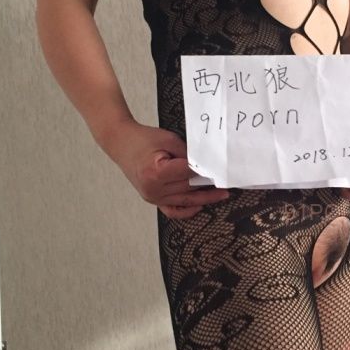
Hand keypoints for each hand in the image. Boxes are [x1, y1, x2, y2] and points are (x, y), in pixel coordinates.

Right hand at [101, 119, 230, 219]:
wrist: (121, 143)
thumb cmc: (144, 139)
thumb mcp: (169, 140)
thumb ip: (188, 154)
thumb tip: (207, 164)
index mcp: (156, 172)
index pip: (189, 172)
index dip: (207, 171)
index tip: (222, 170)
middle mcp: (153, 188)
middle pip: (189, 188)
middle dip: (209, 184)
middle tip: (228, 182)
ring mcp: (152, 197)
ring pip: (185, 200)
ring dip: (205, 198)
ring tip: (222, 194)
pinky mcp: (152, 200)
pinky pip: (172, 211)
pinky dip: (187, 211)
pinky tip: (201, 206)